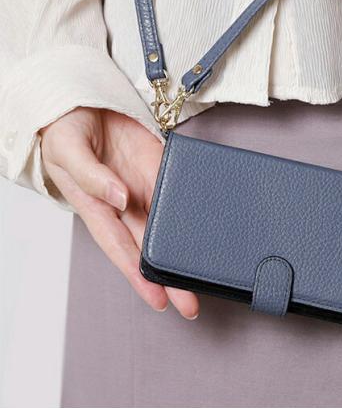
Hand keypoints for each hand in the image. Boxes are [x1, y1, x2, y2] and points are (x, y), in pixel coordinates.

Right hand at [40, 107, 198, 317]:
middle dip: (170, 278)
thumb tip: (119, 198)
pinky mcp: (159, 167)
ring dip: (187, 250)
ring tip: (207, 275)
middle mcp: (123, 205)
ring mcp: (144, 188)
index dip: (138, 276)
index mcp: (97, 208)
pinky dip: (195, 208)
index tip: (158, 300)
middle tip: (191, 305)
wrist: (80, 102)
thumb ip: (91, 176)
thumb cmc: (64, 132)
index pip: (120, 249)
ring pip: (169, 227)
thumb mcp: (68, 152)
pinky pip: (179, 190)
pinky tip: (211, 228)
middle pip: (150, 248)